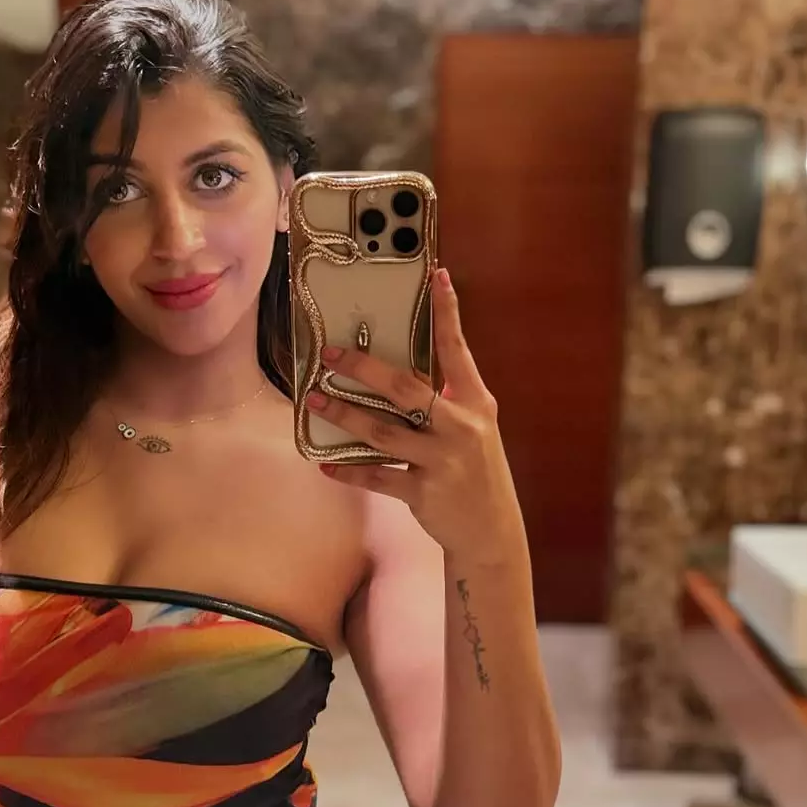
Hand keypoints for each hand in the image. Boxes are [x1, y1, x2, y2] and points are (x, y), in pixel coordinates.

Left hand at [308, 267, 528, 561]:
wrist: (491, 530)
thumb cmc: (475, 470)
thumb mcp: (473, 428)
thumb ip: (444, 399)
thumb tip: (398, 370)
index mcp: (475, 402)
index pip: (457, 349)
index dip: (447, 312)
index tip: (436, 277)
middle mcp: (461, 426)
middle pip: (405, 388)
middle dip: (364, 369)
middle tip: (331, 355)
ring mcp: (442, 460)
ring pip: (383, 431)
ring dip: (345, 415)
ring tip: (316, 402)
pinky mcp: (424, 491)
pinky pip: (377, 475)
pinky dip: (350, 469)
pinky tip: (326, 463)